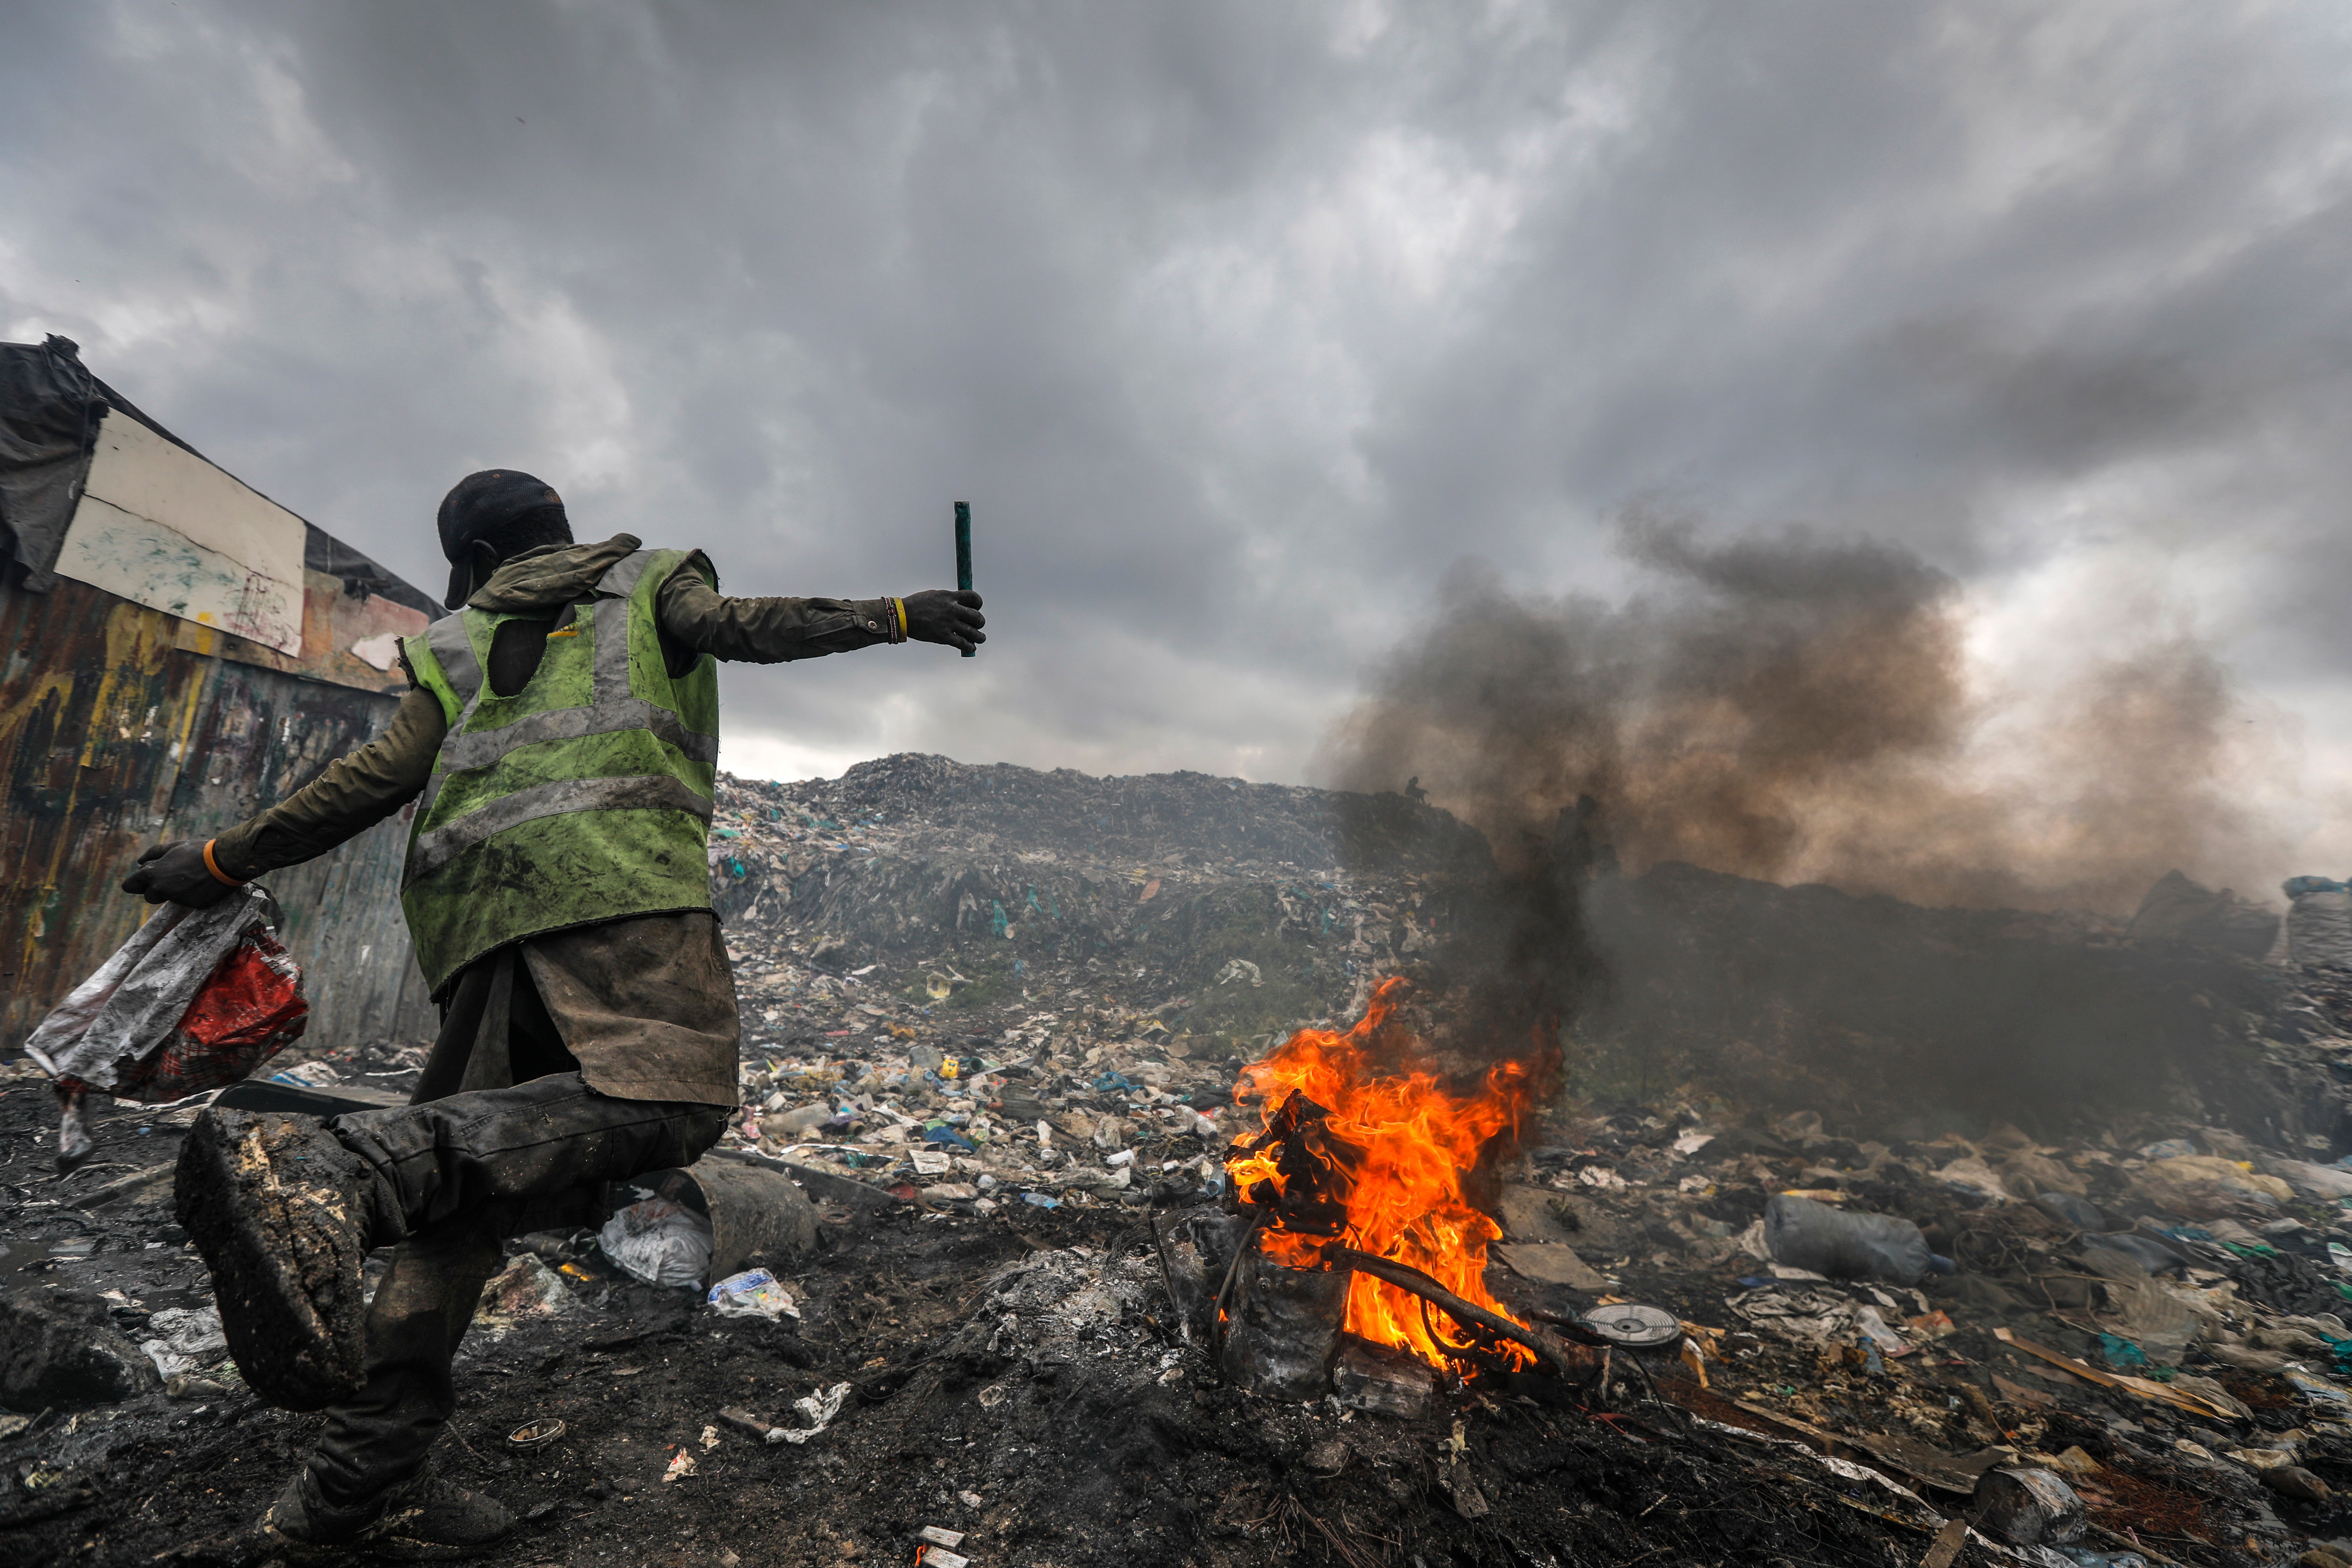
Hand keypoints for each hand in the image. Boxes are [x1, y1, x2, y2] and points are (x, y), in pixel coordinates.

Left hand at [120, 841, 240, 907]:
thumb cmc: (197, 851)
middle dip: (156, 889)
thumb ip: (153, 853)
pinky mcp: (193, 905)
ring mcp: (177, 899)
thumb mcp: (174, 846)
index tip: (144, 879)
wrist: (225, 861)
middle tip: (172, 877)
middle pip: (149, 897)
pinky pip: (187, 901)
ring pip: (169, 899)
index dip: (136, 882)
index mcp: (153, 874)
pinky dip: (192, 894)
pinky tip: (202, 883)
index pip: (129, 886)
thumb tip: (140, 862)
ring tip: (190, 878)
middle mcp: (161, 889)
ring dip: (174, 891)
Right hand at [902, 589, 985, 653]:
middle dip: (980, 621)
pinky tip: (971, 647)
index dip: (978, 603)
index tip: (977, 607)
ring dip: (979, 636)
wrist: (902, 616)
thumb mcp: (935, 595)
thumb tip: (960, 602)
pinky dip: (969, 646)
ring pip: (973, 632)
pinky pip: (963, 643)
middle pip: (976, 616)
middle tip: (979, 624)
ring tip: (980, 638)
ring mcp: (949, 624)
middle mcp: (952, 609)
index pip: (973, 598)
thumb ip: (949, 598)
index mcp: (950, 596)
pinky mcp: (944, 637)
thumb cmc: (917, 604)